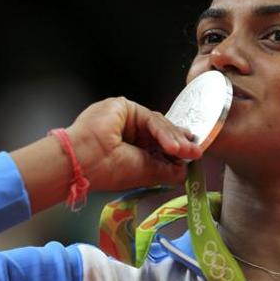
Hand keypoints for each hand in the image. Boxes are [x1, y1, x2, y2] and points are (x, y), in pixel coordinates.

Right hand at [66, 97, 201, 190]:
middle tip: (196, 152)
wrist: (84, 162)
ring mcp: (127, 119)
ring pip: (159, 124)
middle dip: (181, 143)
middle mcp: (129, 132)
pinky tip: (173, 146)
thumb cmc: (106, 171)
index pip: (160, 145)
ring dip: (175, 139)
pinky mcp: (124, 107)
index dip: (178, 149)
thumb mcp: (147, 173)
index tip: (194, 155)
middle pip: (162, 132)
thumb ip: (168, 170)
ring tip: (186, 151)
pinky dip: (164, 133)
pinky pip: (151, 118)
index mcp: (131, 149)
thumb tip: (186, 169)